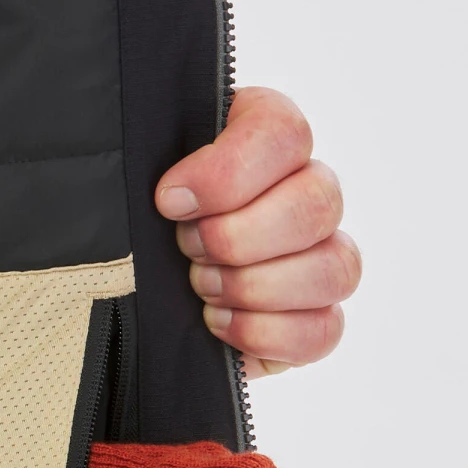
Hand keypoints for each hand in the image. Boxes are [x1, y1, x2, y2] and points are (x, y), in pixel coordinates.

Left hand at [155, 87, 360, 377]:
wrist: (132, 290)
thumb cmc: (141, 225)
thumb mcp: (136, 185)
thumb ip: (152, 166)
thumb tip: (173, 197)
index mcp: (266, 141)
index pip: (284, 134)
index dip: (227, 174)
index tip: (169, 202)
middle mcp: (307, 193)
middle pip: (317, 204)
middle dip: (237, 238)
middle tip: (188, 250)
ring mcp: (321, 258)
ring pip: (336, 268)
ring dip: (255, 286)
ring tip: (203, 289)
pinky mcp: (314, 320)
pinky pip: (324, 329)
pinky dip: (265, 332)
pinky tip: (219, 322)